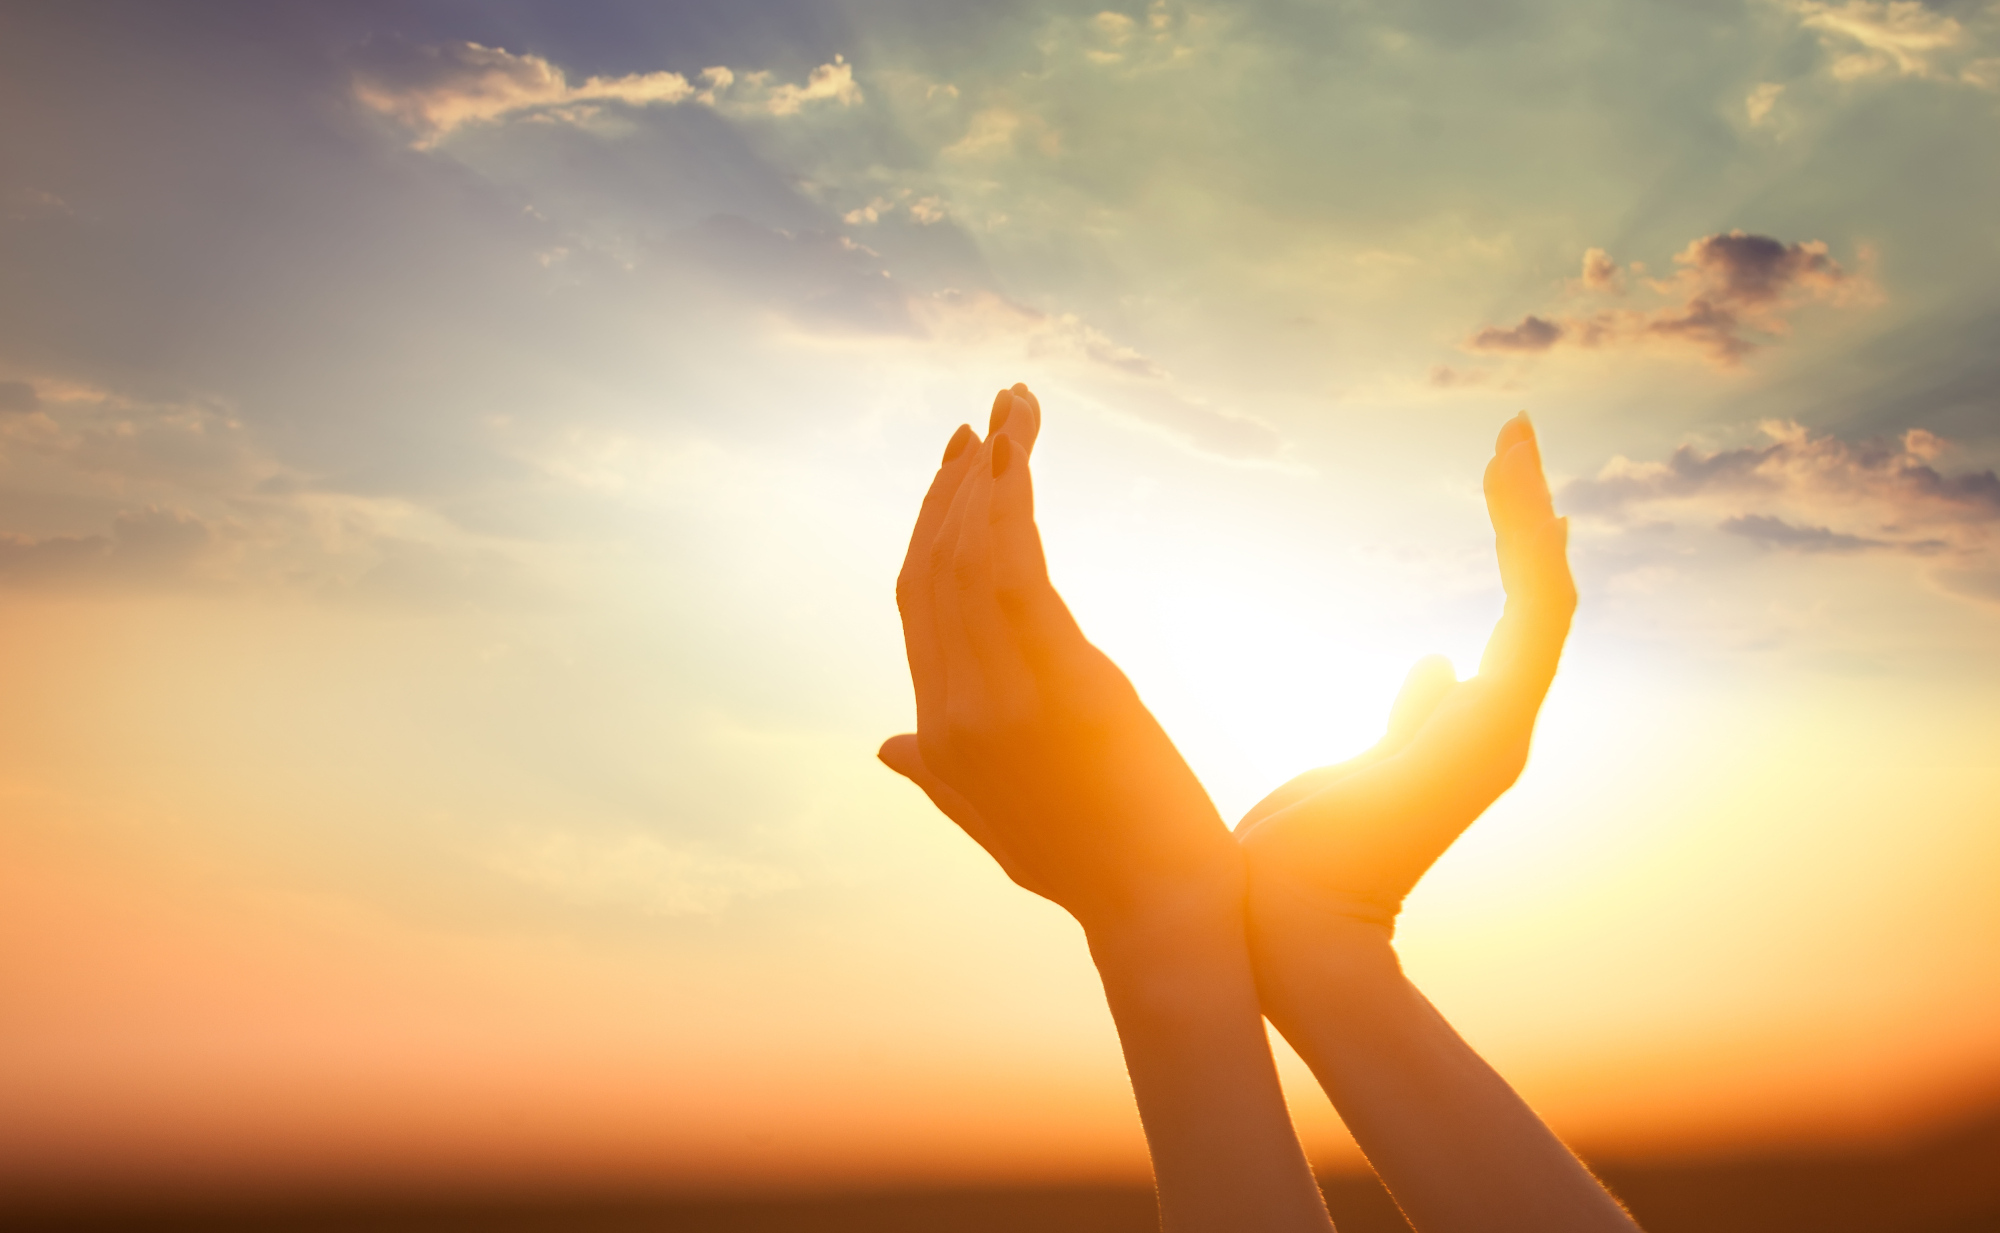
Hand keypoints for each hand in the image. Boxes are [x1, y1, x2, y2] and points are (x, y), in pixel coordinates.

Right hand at [878, 385, 1242, 933]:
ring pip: (971, 560)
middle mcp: (951, 712)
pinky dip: (1014, 507)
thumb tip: (885, 746)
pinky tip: (1022, 460)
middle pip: (933, 570)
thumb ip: (935, 775)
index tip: (956, 466)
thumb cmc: (1091, 869)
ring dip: (989, 475)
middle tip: (982, 420)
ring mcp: (1001, 701)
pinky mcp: (1062, 686)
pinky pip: (1018, 573)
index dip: (928, 527)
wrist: (1158, 915)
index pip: (916, 604)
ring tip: (1012, 409)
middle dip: (953, 486)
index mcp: (936, 736)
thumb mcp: (993, 820)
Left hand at [1236, 413, 1575, 925]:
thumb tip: (1437, 664)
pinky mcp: (1490, 731)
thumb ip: (1411, 718)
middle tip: (1515, 435)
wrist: (1290, 927)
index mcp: (1470, 730)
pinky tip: (1523, 497)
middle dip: (1526, 515)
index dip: (1518, 548)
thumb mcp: (1359, 768)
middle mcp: (1499, 726)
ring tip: (1513, 441)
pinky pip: (1531, 623)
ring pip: (1542, 600)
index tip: (1509, 485)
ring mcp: (1501, 731)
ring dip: (1527, 515)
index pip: (1517, 622)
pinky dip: (1529, 556)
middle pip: (1536, 599)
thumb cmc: (1306, 859)